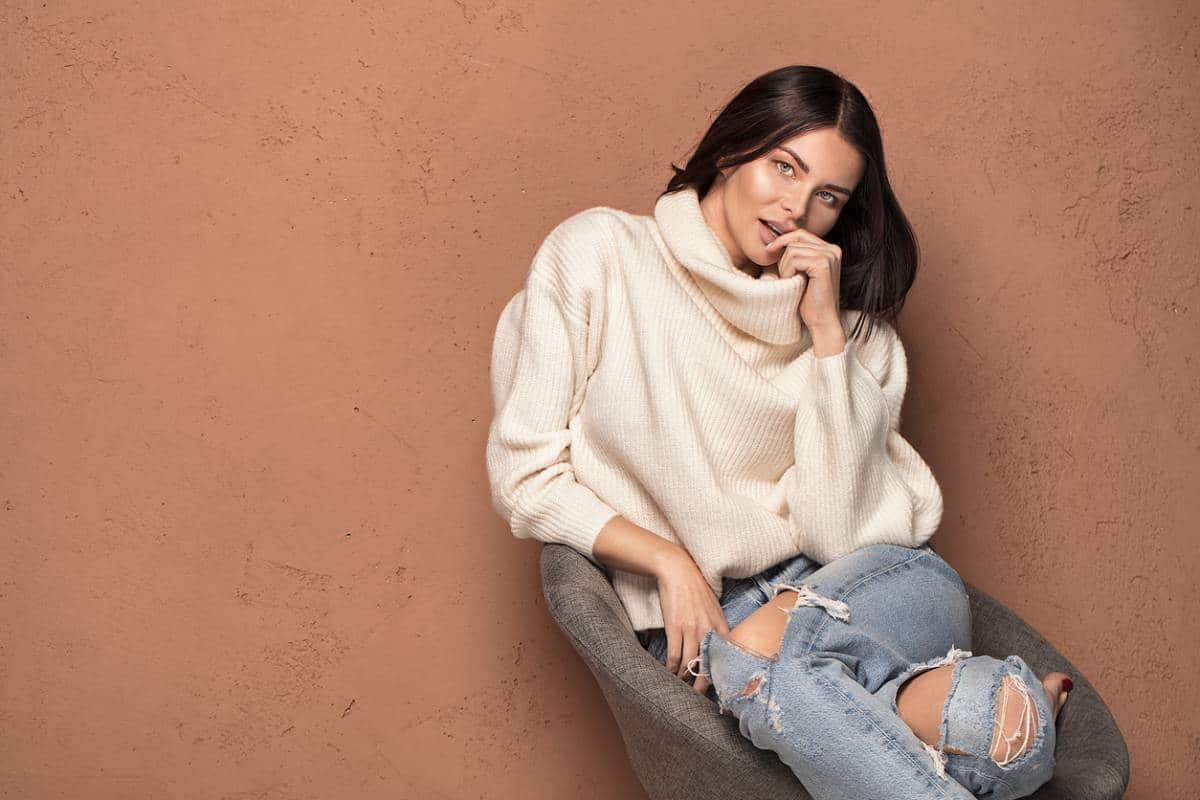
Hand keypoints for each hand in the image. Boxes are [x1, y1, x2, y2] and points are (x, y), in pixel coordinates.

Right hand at [654, 548, 730, 684]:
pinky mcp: (675, 627)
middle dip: (703, 686)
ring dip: (684, 678)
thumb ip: (718, 628)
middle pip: (707, 667)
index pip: (726, 658)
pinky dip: (671, 668)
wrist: (679, 572)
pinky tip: (669, 673)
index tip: (721, 689)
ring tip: (681, 687)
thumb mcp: (715, 608)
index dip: (723, 676)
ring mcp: (692, 630)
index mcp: (721, 627)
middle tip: (699, 698)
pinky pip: (674, 655)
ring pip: (689, 664)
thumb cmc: (697, 589)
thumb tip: (721, 646)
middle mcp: (709, 631)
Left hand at [764, 227, 842, 332]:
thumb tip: (772, 237)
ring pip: (792, 250)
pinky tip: (795, 283)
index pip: (800, 234)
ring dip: (785, 267)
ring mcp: (830, 255)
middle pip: (795, 240)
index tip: (769, 249)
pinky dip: (789, 272)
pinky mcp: (823, 264)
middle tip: (785, 276)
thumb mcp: (800, 272)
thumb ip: (794, 254)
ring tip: (792, 282)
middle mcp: (832, 249)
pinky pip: (795, 259)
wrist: (821, 321)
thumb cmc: (808, 300)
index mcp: (829, 249)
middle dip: (783, 257)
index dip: (782, 240)